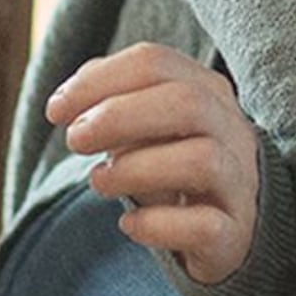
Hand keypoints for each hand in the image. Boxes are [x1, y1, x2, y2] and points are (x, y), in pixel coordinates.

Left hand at [47, 44, 260, 285]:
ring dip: (136, 168)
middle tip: (74, 141)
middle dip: (118, 117)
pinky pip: (205, 225)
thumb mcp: (144, 127)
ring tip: (99, 181)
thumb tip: (68, 102)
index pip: (155, 63)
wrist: (222, 229)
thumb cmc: (171, 167)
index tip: (56, 111)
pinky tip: (129, 225)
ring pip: (202, 160)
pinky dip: (158, 224)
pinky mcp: (234, 232)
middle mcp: (232, 130)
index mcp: (207, 91)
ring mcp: (240, 182)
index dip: (98, 81)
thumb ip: (111, 103)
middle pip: (187, 103)